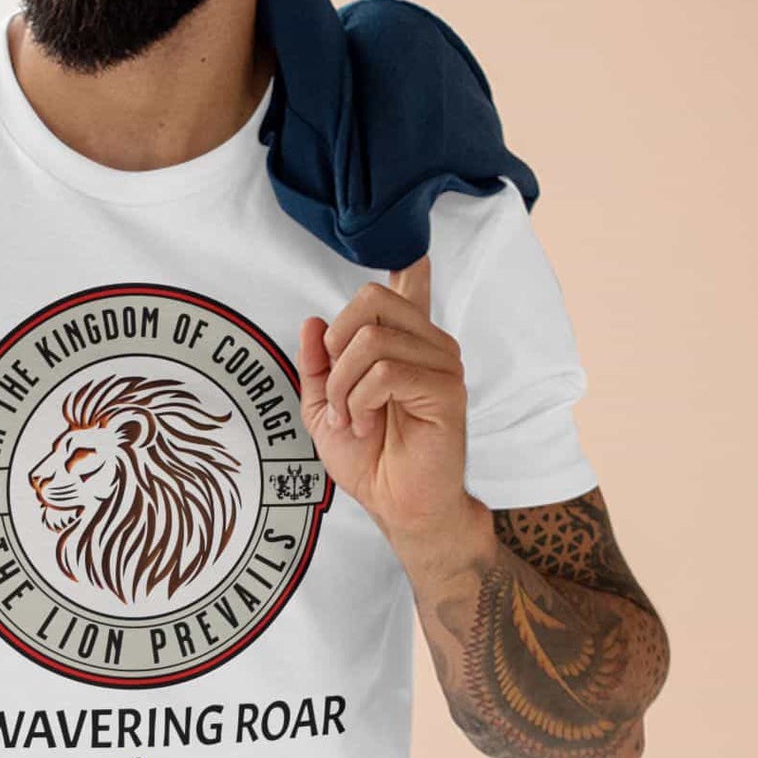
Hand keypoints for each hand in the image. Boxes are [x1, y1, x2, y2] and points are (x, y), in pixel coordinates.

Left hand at [297, 253, 491, 561]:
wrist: (393, 504)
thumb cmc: (368, 459)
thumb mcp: (325, 408)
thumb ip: (317, 366)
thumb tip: (312, 322)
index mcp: (403, 344)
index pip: (411, 288)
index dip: (412, 265)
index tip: (416, 253)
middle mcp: (427, 344)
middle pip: (371, 299)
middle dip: (336, 348)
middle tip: (339, 391)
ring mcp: (441, 363)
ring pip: (372, 340)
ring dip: (344, 386)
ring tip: (353, 419)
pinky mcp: (446, 388)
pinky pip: (386, 371)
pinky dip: (361, 401)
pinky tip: (368, 425)